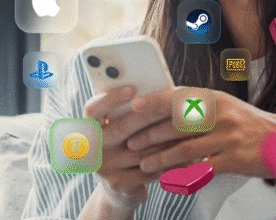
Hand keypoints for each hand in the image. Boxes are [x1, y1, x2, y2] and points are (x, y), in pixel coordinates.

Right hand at [82, 85, 187, 207]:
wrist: (120, 187)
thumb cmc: (125, 145)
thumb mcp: (119, 127)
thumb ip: (128, 111)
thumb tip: (155, 89)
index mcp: (89, 127)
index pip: (92, 109)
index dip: (111, 98)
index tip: (133, 88)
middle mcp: (91, 148)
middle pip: (120, 128)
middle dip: (148, 115)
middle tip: (171, 104)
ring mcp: (104, 167)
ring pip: (139, 151)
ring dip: (164, 140)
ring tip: (185, 128)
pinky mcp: (119, 183)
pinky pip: (148, 171)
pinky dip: (169, 163)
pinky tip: (186, 155)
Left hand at [126, 88, 275, 177]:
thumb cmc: (246, 123)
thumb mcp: (225, 105)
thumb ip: (198, 104)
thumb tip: (161, 101)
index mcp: (216, 97)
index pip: (179, 96)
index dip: (154, 100)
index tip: (133, 106)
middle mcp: (222, 114)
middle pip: (177, 124)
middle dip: (150, 134)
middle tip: (131, 141)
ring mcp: (229, 137)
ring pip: (185, 148)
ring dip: (160, 157)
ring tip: (144, 163)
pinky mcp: (235, 159)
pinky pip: (201, 168)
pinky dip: (182, 174)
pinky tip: (168, 178)